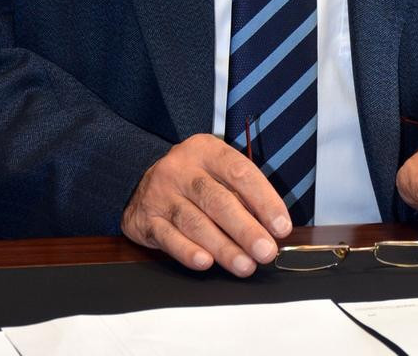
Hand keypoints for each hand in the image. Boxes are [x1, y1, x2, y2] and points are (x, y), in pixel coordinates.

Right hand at [121, 133, 291, 276]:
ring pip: (195, 222)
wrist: (136, 177)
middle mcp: (182, 169)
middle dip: (246, 229)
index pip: (240, 172)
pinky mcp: (147, 219)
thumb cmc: (190, 177)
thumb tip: (271, 226)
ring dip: (223, 247)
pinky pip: (169, 237)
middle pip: (218, 200)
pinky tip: (205, 262)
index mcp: (206, 151)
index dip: (264, 200)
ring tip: (245, 265)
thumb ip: (240, 191)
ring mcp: (162, 193)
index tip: (281, 225)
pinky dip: (188, 251)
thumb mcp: (214, 169)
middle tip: (266, 251)